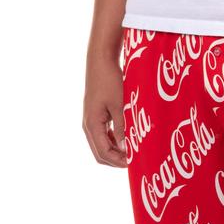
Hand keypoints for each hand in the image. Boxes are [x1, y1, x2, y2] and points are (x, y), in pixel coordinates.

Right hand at [82, 53, 126, 167]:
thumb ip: (122, 129)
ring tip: (132, 152)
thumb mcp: (120, 106)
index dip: (119, 161)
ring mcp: (90, 121)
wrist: (101, 60)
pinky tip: (126, 140)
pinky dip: (113, 142)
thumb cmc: (110, 80)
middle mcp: (88, 125)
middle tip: (135, 161)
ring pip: (101, 146)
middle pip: (100, 153)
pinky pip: (102, 136)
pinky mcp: (95, 116)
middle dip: (117, 160)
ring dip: (116, 152)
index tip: (135, 163)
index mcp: (92, 124)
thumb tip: (125, 150)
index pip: (103, 153)